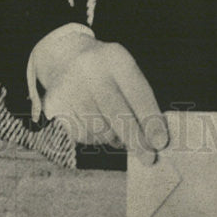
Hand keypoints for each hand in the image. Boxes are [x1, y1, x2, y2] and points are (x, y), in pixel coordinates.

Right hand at [37, 32, 168, 165]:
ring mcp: (69, 86)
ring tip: (118, 132)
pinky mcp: (55, 103)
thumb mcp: (125, 74)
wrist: (66, 57)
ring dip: (114, 138)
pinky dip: (95, 138)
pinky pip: (81, 135)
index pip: (137, 92)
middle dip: (136, 140)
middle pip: (117, 113)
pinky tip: (97, 126)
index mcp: (115, 58)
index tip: (161, 143)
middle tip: (148, 158)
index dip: (150, 120)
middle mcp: (90, 69)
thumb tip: (154, 141)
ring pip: (99, 129)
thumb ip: (140, 102)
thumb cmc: (107, 74)